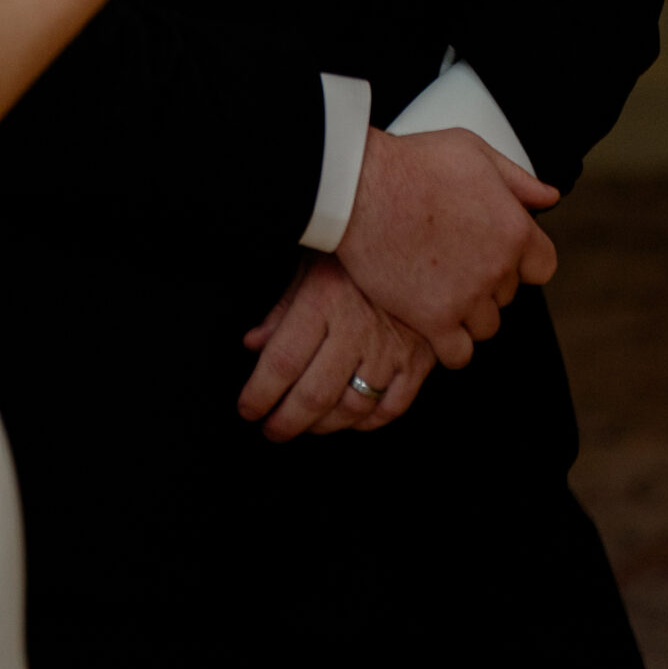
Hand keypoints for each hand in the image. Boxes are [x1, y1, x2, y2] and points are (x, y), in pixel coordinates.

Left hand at [238, 255, 436, 439]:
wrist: (420, 237)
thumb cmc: (356, 250)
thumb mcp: (311, 265)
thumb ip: (282, 309)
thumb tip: (252, 345)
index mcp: (323, 301)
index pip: (282, 361)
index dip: (260, 394)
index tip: (247, 410)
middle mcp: (356, 330)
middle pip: (314, 394)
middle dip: (286, 422)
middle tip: (271, 430)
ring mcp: (391, 349)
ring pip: (353, 408)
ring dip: (324, 426)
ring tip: (307, 426)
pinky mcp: (419, 360)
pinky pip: (393, 407)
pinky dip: (368, 422)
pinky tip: (350, 419)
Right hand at [335, 128, 559, 369]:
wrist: (360, 188)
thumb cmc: (412, 163)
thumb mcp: (472, 151)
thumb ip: (517, 178)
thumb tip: (549, 198)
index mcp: (514, 229)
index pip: (543, 265)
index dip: (520, 261)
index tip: (494, 252)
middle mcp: (498, 268)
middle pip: (507, 295)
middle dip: (485, 281)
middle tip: (451, 261)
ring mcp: (467, 298)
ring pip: (485, 326)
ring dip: (467, 313)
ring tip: (437, 288)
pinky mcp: (433, 320)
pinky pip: (459, 354)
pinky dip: (449, 344)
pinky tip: (433, 325)